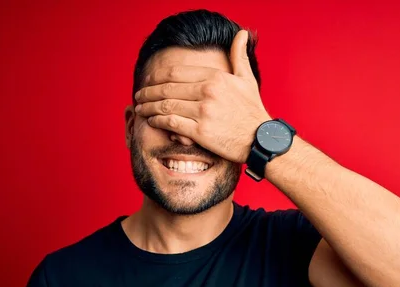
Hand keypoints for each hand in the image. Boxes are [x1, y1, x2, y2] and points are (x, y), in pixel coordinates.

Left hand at [133, 30, 270, 163]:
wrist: (261, 139)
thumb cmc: (253, 110)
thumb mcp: (247, 79)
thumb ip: (239, 55)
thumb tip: (242, 33)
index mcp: (215, 77)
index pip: (176, 73)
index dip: (158, 76)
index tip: (149, 80)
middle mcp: (207, 92)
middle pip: (167, 89)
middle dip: (148, 91)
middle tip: (139, 94)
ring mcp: (203, 112)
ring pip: (165, 106)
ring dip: (148, 106)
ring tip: (140, 108)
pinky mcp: (200, 132)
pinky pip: (171, 123)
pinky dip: (158, 121)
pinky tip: (152, 120)